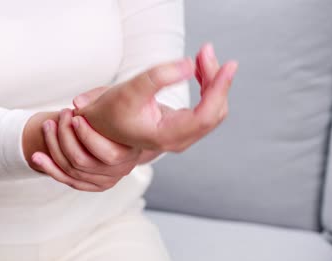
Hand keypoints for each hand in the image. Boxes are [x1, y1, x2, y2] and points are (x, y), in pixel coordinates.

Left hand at [29, 108, 141, 191]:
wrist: (130, 130)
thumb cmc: (121, 111)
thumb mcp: (115, 100)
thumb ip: (98, 100)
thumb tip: (77, 103)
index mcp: (130, 152)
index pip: (106, 152)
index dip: (86, 134)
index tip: (75, 116)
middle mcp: (120, 170)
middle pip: (82, 161)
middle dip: (65, 137)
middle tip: (61, 115)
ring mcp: (107, 180)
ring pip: (71, 170)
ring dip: (54, 148)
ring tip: (47, 126)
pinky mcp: (94, 184)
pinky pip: (68, 180)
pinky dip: (50, 168)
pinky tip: (36, 156)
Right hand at [74, 43, 237, 151]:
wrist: (103, 125)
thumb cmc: (112, 111)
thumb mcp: (129, 90)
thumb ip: (159, 76)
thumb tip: (190, 65)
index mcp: (167, 136)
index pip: (205, 116)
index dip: (220, 89)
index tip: (229, 66)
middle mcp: (179, 139)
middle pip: (214, 111)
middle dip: (216, 79)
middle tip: (205, 50)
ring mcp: (183, 134)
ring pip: (213, 109)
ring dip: (212, 80)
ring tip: (203, 54)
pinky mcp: (184, 126)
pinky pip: (206, 107)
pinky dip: (207, 86)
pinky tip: (200, 69)